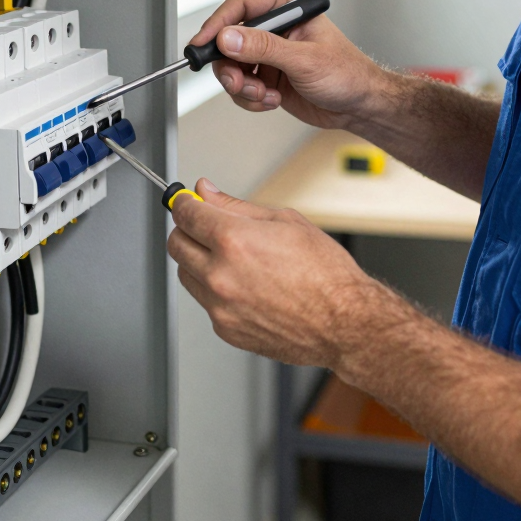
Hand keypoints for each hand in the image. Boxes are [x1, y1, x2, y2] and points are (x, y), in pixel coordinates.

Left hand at [166, 179, 379, 366]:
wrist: (344, 322)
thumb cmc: (326, 274)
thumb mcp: (286, 221)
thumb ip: (236, 206)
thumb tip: (206, 191)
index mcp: (234, 241)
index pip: (185, 214)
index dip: (183, 202)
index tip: (186, 201)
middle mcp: (220, 275)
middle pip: (176, 244)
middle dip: (186, 230)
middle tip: (205, 227)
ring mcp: (220, 306)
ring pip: (186, 275)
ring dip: (198, 261)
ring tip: (233, 260)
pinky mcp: (225, 329)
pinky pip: (205, 302)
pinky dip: (216, 291)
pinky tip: (245, 286)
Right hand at [189, 0, 388, 129]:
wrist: (358, 106)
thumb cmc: (347, 74)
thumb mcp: (304, 60)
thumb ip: (264, 48)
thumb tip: (228, 38)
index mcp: (287, 8)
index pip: (240, 7)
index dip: (217, 25)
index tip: (203, 45)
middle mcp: (274, 28)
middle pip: (228, 40)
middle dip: (230, 67)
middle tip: (239, 83)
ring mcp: (269, 54)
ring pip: (231, 67)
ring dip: (243, 87)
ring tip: (265, 95)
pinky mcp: (266, 76)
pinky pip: (241, 87)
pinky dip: (252, 99)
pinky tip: (273, 101)